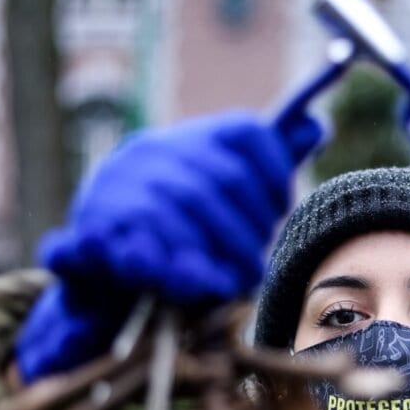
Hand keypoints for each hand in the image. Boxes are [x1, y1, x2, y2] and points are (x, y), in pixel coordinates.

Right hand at [15, 111, 320, 382]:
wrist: (96, 273)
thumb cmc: (172, 234)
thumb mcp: (217, 199)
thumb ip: (264, 168)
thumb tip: (316, 125)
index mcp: (184, 141)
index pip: (246, 133)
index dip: (276, 174)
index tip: (280, 211)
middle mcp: (149, 155)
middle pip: (224, 178)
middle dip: (249, 229)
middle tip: (256, 267)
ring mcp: (117, 189)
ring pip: (187, 209)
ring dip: (219, 253)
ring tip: (233, 281)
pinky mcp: (93, 233)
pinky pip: (142, 247)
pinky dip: (175, 269)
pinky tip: (196, 284)